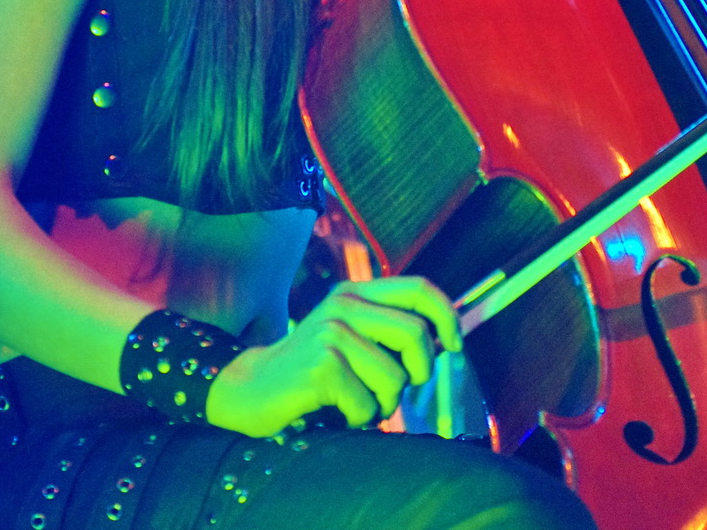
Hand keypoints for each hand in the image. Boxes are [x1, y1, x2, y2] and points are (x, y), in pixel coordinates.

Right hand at [204, 277, 461, 436]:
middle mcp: (344, 304)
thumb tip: (448, 342)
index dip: (447, 315)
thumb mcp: (352, 338)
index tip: (456, 345)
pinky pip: (368, 404)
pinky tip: (334, 410)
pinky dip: (358, 418)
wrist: (251, 389)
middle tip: (396, 391)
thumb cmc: (313, 372)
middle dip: (418, 373)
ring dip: (382, 404)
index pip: (418, 288)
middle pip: (416, 334)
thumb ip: (390, 333)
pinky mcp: (321, 366)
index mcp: (356, 293)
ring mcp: (331, 333)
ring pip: (395, 377)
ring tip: (356, 403)